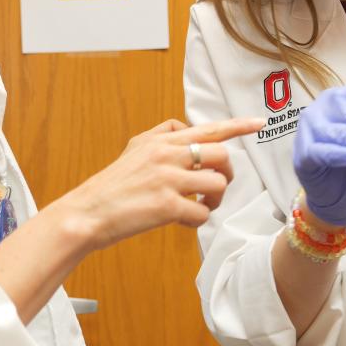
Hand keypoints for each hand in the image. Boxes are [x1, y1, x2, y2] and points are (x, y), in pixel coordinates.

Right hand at [57, 116, 262, 248]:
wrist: (86, 213)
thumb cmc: (111, 187)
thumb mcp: (134, 148)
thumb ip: (161, 135)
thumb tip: (184, 128)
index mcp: (161, 141)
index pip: (208, 128)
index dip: (237, 125)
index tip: (259, 123)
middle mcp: (167, 155)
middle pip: (221, 155)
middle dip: (226, 174)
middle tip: (213, 189)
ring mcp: (168, 179)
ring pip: (217, 183)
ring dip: (215, 200)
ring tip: (199, 206)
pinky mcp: (166, 206)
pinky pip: (202, 213)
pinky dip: (198, 221)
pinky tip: (183, 222)